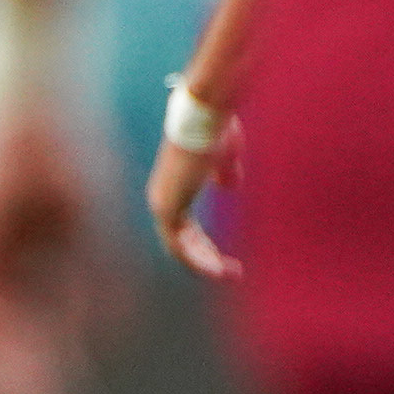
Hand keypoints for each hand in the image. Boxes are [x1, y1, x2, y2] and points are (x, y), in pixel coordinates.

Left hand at [144, 103, 241, 284]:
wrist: (205, 118)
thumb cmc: (216, 131)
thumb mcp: (225, 157)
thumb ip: (225, 173)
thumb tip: (230, 185)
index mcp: (175, 187)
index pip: (185, 228)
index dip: (204, 246)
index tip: (226, 259)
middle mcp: (163, 198)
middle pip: (181, 243)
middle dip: (207, 260)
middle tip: (231, 272)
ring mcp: (162, 204)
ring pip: (179, 250)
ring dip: (204, 265)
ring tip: (228, 274)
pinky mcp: (166, 208)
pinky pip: (178, 248)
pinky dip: (197, 262)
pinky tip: (217, 270)